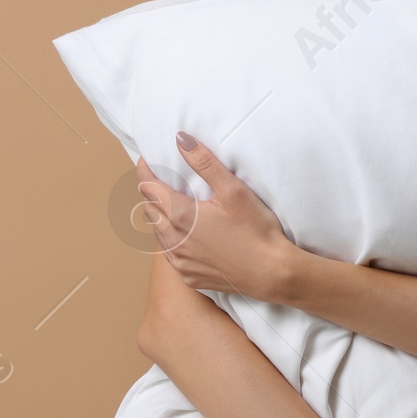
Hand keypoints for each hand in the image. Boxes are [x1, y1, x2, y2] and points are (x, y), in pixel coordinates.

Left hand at [134, 135, 296, 300]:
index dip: (144, 171)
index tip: (145, 160)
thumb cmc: (256, 231)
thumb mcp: (233, 190)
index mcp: (181, 216)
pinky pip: (169, 254)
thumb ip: (205, 163)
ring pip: (157, 233)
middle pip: (149, 210)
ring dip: (159, 216)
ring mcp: (180, 262)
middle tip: (158, 178)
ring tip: (169, 203)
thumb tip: (181, 140)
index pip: (149, 188)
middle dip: (150, 192)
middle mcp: (174, 241)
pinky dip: (169, 239)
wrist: (272, 274)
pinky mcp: (189, 276)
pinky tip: (183, 234)